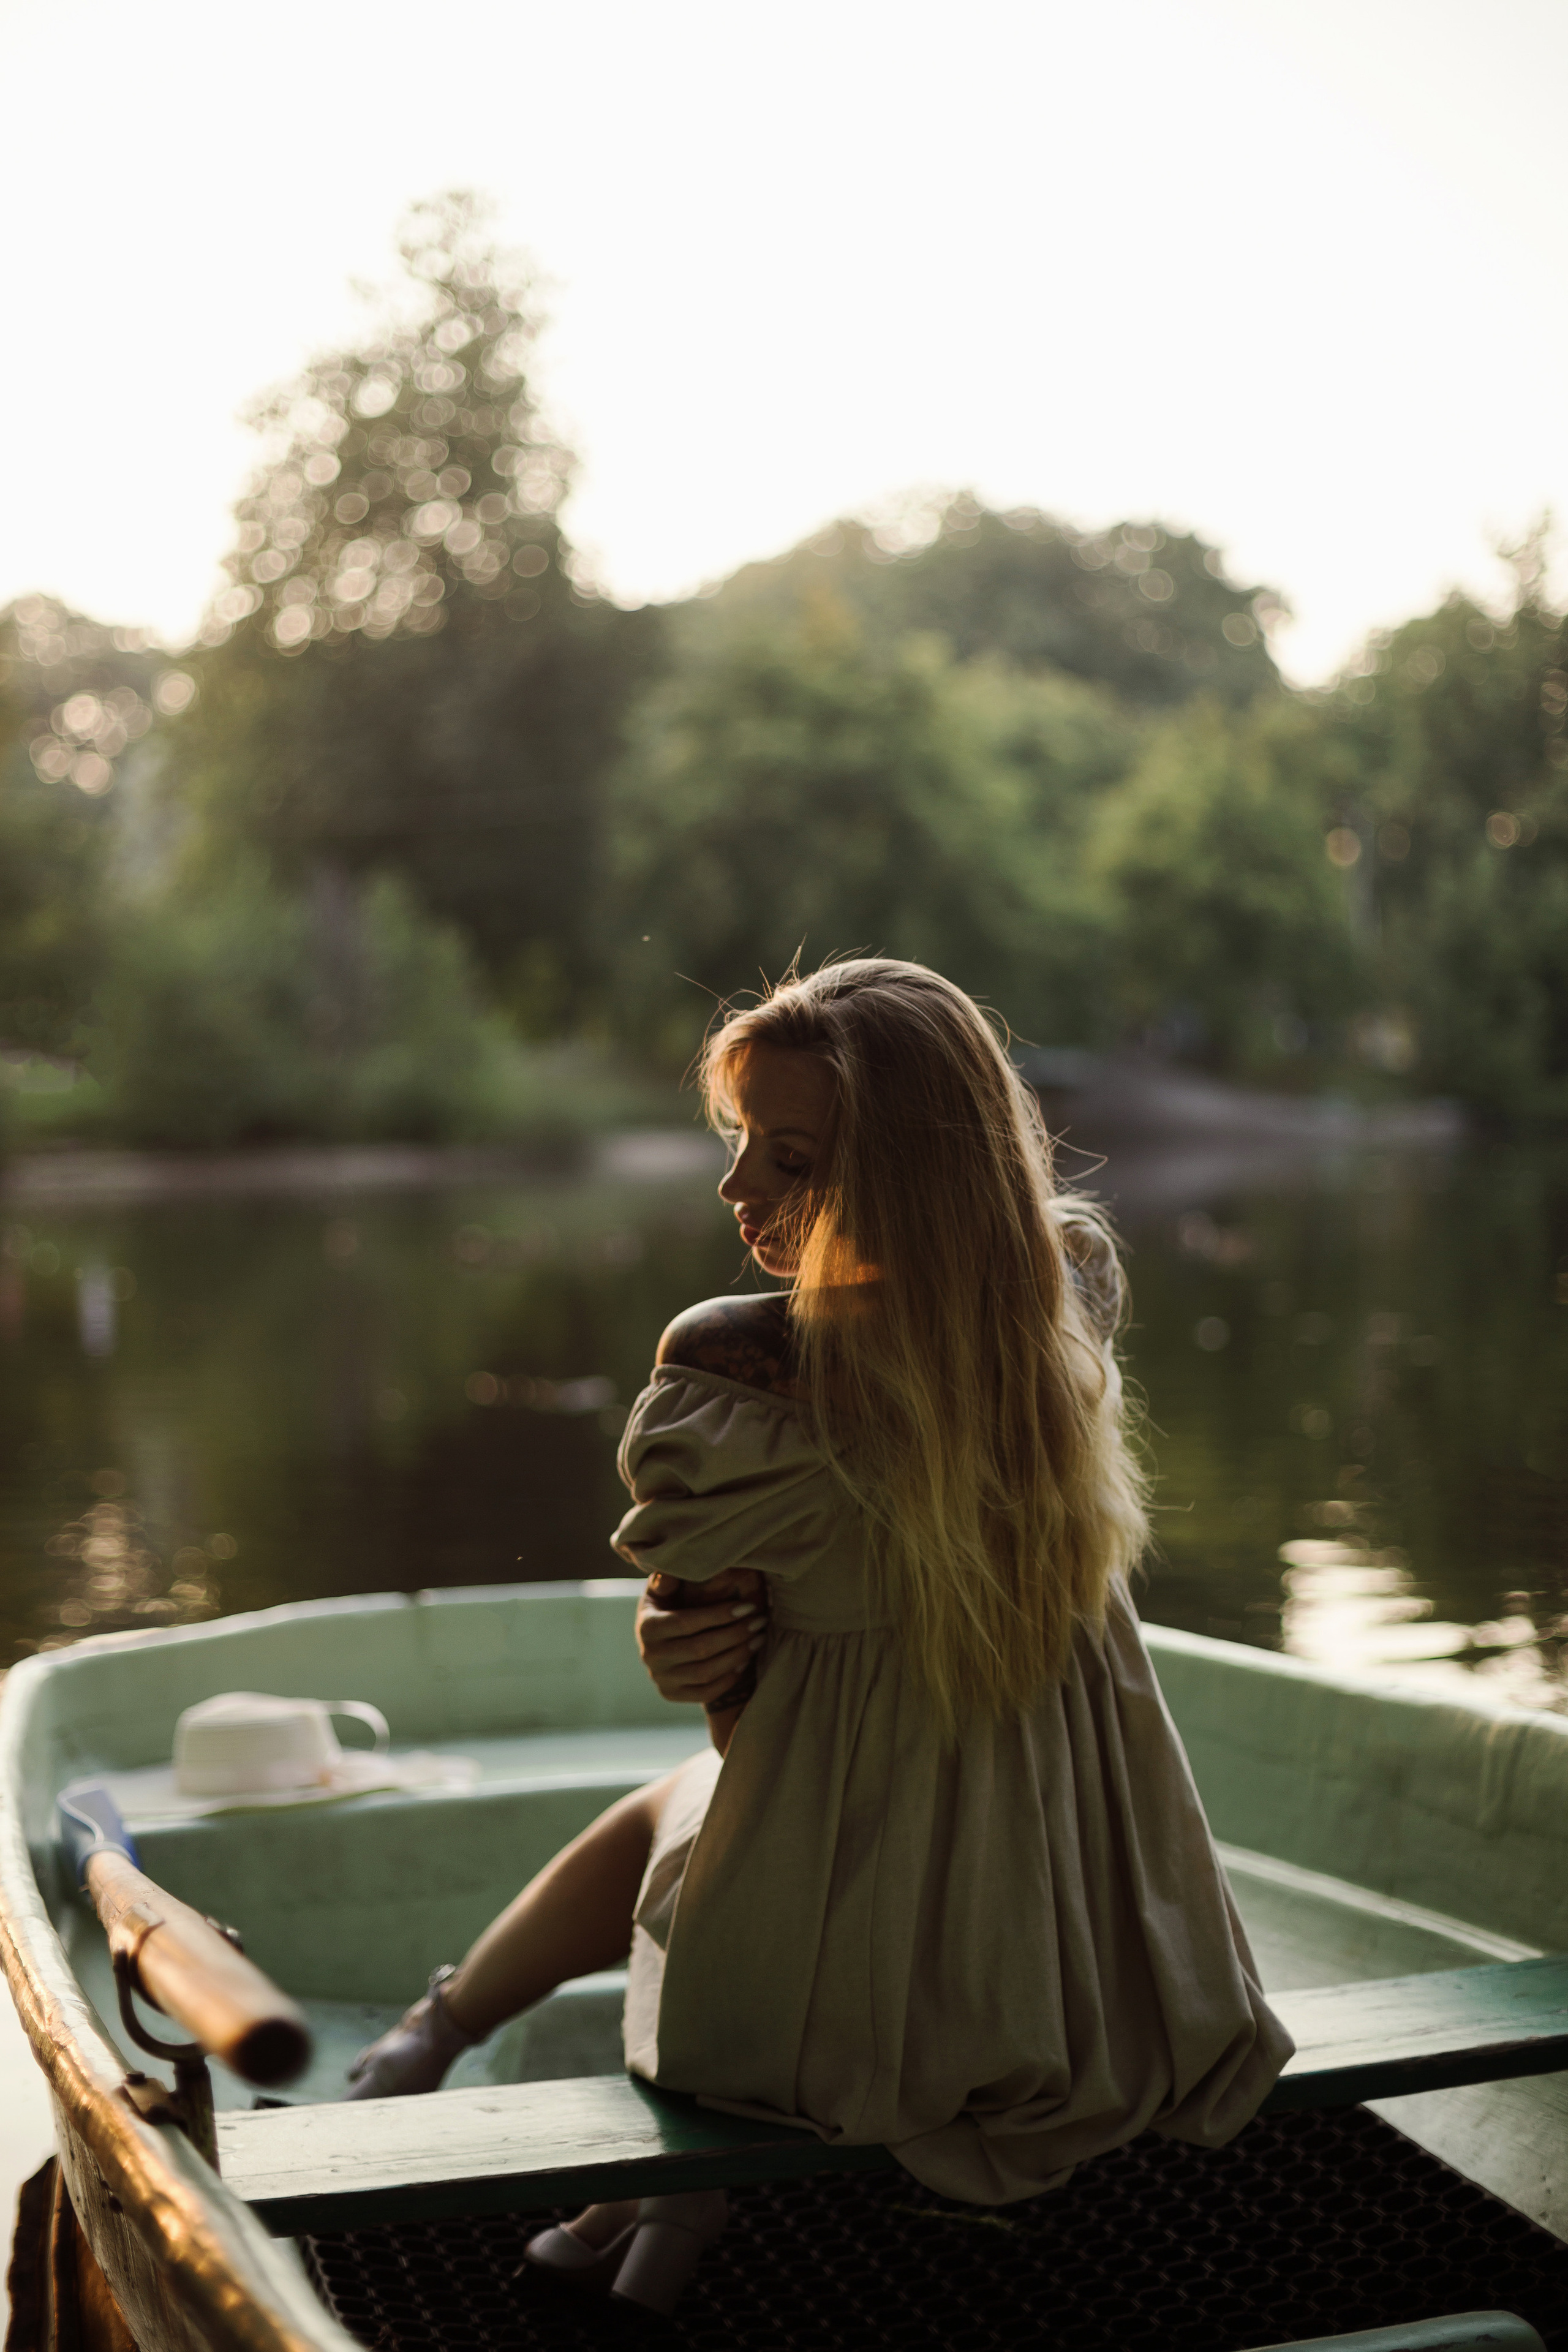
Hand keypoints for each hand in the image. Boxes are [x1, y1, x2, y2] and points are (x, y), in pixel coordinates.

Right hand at [636, 1567, 767, 1707]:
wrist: (657, 1640)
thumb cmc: (667, 1605)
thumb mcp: (661, 1589)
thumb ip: (665, 1580)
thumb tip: (668, 1576)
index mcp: (647, 1626)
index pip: (687, 1623)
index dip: (720, 1615)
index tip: (748, 1606)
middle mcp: (650, 1656)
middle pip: (700, 1649)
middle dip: (736, 1635)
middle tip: (760, 1621)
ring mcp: (661, 1679)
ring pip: (706, 1673)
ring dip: (738, 1655)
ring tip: (758, 1638)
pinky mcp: (671, 1695)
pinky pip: (706, 1693)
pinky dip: (729, 1678)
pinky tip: (745, 1660)